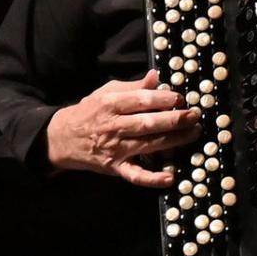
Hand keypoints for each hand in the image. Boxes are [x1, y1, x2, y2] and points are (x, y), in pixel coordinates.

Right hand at [45, 70, 200, 187]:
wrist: (62, 139)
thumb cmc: (89, 113)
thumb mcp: (105, 93)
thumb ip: (132, 87)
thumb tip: (156, 76)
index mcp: (110, 104)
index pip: (141, 100)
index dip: (163, 99)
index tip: (181, 98)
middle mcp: (113, 127)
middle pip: (148, 123)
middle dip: (175, 119)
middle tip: (194, 116)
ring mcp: (115, 149)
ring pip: (148, 145)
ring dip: (174, 140)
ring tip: (193, 134)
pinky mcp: (115, 167)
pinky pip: (135, 175)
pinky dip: (152, 178)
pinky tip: (170, 177)